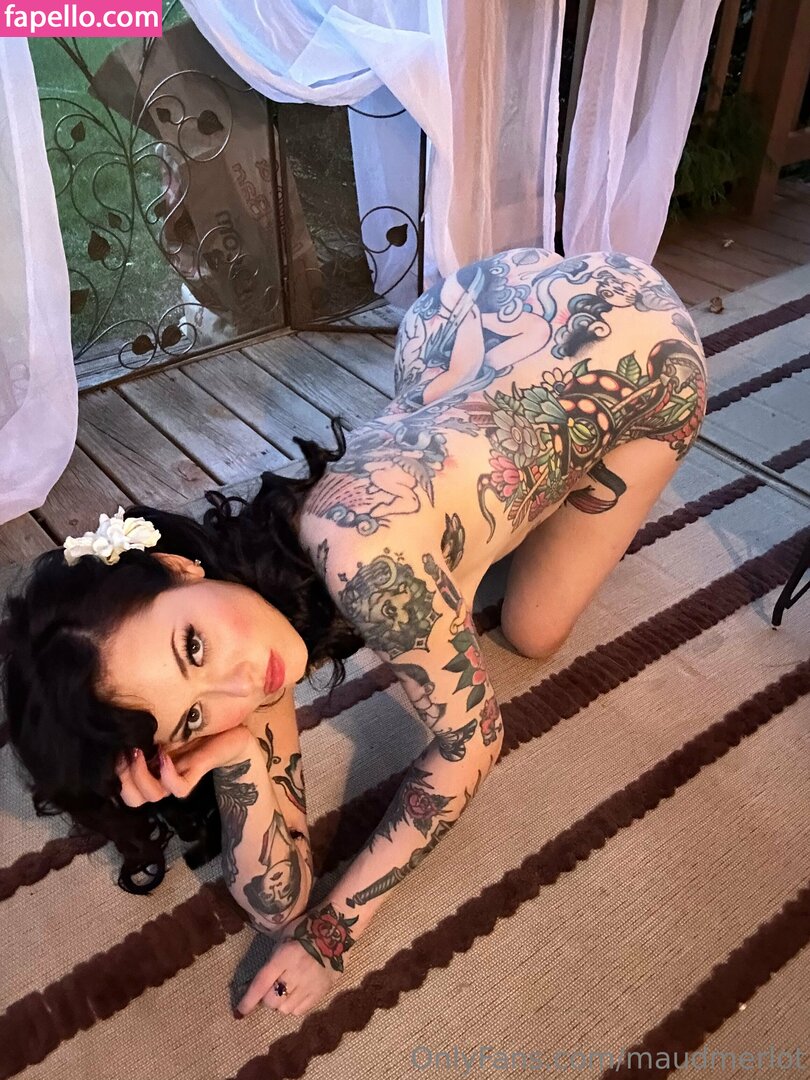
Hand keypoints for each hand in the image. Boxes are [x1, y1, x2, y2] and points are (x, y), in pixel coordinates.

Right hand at [115, 726, 254, 806]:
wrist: (228, 727)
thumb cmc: (193, 723)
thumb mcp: (161, 723)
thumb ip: (141, 730)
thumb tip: (113, 727)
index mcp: (149, 768)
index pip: (122, 788)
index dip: (114, 774)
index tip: (114, 749)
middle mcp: (160, 777)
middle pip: (132, 799)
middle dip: (124, 779)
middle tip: (126, 753)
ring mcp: (178, 777)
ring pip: (153, 796)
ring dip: (141, 776)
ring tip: (140, 752)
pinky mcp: (196, 774)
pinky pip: (178, 789)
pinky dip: (168, 775)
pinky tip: (164, 755)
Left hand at [235, 905, 349, 1017]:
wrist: (337, 927)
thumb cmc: (306, 928)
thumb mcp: (284, 937)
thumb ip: (273, 960)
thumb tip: (260, 984)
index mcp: (285, 955)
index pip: (262, 983)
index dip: (249, 1000)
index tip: (240, 1011)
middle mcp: (297, 972)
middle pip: (272, 1000)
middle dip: (267, 997)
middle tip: (272, 987)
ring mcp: (311, 983)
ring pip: (285, 1008)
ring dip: (281, 1002)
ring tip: (287, 989)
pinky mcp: (323, 990)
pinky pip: (301, 1010)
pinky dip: (294, 1006)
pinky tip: (298, 993)